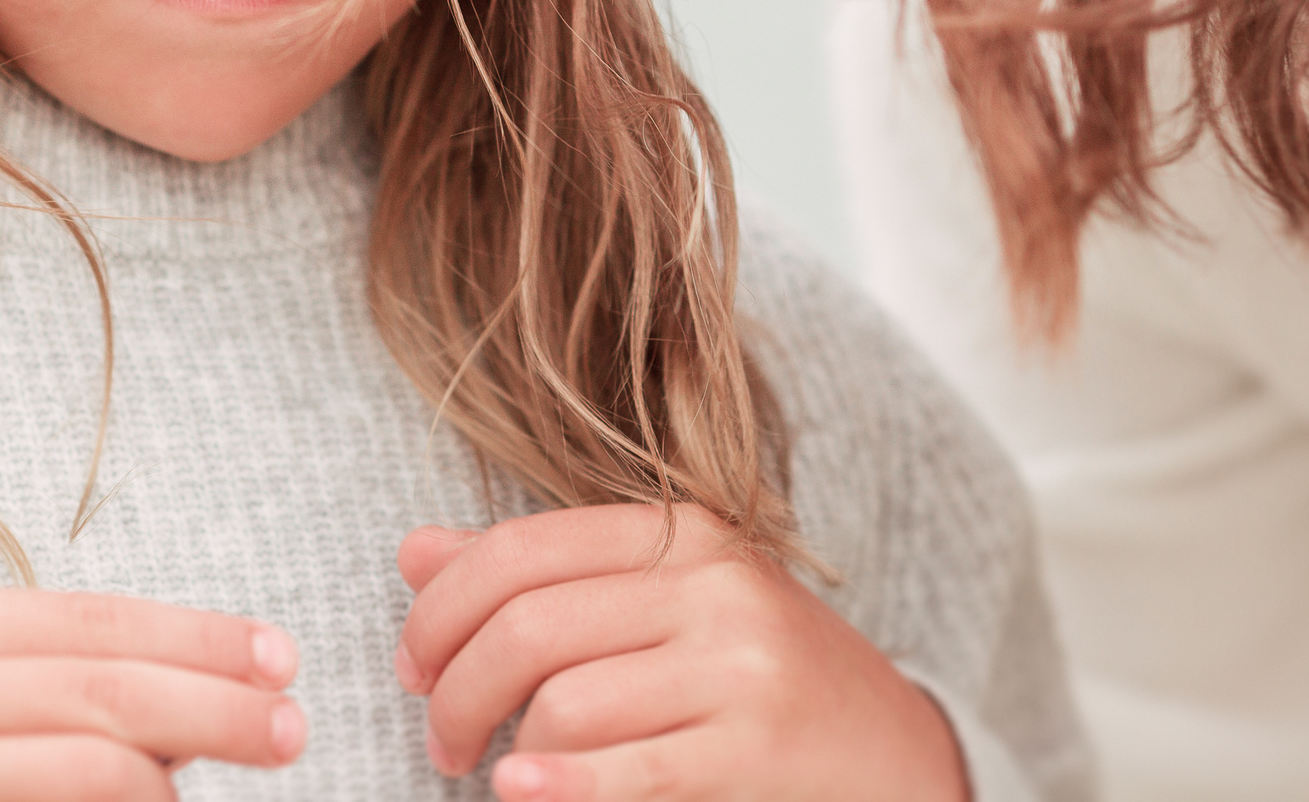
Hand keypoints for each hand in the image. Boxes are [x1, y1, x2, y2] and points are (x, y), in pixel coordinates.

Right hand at [0, 587, 305, 800]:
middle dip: (220, 700)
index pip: (90, 618)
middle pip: (109, 679)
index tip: (274, 654)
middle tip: (294, 724)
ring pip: (97, 758)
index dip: (194, 635)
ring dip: (174, 781)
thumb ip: (13, 692)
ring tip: (216, 787)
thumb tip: (170, 713)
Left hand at [395, 506, 968, 801]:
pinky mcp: (759, 747)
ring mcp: (742, 665)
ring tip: (502, 777)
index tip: (413, 666)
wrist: (895, 750)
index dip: (439, 609)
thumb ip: (540, 575)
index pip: (518, 549)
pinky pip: (630, 768)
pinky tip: (518, 794)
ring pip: (565, 702)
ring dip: (508, 753)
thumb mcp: (660, 602)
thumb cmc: (752, 675)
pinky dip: (560, 787)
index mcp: (681, 533)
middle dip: (455, 691)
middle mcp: (713, 584)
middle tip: (440, 739)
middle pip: (527, 626)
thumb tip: (412, 552)